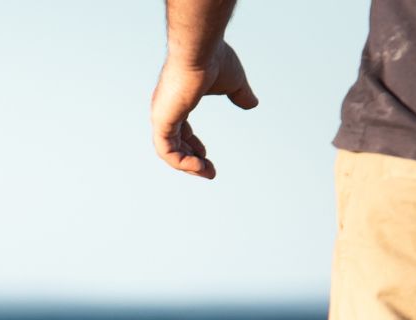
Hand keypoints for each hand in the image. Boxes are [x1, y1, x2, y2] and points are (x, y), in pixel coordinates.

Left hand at [150, 40, 257, 177]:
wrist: (200, 50)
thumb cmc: (213, 59)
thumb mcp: (233, 81)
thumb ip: (241, 94)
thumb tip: (253, 104)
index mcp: (176, 100)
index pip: (180, 130)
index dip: (191, 146)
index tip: (205, 156)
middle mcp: (165, 109)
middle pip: (174, 144)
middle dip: (191, 161)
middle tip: (208, 172)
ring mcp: (161, 116)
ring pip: (170, 152)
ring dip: (188, 166)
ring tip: (207, 173)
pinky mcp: (161, 122)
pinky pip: (167, 152)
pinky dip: (182, 163)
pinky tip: (199, 167)